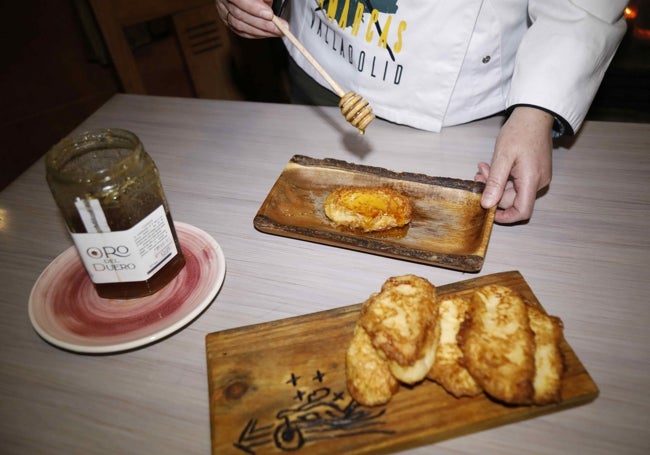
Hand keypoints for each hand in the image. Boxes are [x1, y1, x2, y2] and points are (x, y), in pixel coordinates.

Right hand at [215, 0, 285, 37]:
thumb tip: (269, 2)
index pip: (239, 0)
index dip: (254, 8)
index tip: (270, 15)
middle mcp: (223, 0)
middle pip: (240, 15)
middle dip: (263, 24)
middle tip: (280, 27)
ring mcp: (223, 11)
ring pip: (240, 26)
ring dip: (261, 31)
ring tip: (277, 32)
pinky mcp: (227, 20)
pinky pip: (240, 31)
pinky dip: (255, 33)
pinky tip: (266, 34)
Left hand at [475, 106, 553, 223]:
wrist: (534, 114)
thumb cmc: (520, 132)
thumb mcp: (502, 157)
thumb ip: (495, 182)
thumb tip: (487, 204)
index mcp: (532, 180)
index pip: (522, 211)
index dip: (505, 217)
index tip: (489, 212)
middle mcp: (538, 182)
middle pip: (513, 199)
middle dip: (493, 191)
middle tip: (479, 175)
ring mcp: (538, 176)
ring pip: (513, 190)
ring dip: (496, 183)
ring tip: (483, 168)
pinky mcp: (535, 171)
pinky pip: (517, 181)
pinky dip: (503, 177)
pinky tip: (492, 166)